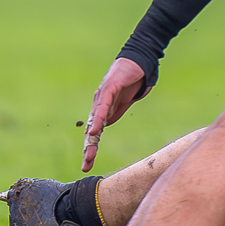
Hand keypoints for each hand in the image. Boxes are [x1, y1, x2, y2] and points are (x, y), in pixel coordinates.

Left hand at [82, 57, 147, 171]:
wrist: (138, 60)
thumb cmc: (130, 80)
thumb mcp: (123, 103)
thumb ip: (113, 112)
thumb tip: (105, 125)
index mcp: (103, 110)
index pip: (94, 132)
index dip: (90, 148)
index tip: (87, 164)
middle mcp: (99, 104)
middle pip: (91, 129)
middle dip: (89, 148)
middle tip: (86, 165)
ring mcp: (103, 96)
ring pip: (95, 120)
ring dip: (91, 137)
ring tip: (89, 152)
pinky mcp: (110, 87)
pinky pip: (102, 106)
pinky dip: (98, 119)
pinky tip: (95, 130)